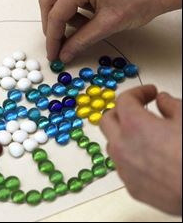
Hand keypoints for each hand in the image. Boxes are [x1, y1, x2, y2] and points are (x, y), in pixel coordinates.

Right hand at [39, 0, 181, 62]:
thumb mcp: (107, 24)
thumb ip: (81, 41)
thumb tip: (65, 54)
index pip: (56, 15)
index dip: (52, 39)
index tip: (53, 55)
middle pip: (49, 3)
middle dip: (53, 27)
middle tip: (59, 45)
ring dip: (63, 18)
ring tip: (79, 31)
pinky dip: (73, 11)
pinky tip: (86, 20)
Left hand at [100, 85, 181, 214]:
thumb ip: (171, 105)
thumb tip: (162, 100)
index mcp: (134, 126)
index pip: (123, 100)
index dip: (138, 92)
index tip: (150, 93)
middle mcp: (122, 147)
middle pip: (107, 120)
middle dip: (121, 111)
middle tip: (139, 110)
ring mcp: (124, 169)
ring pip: (113, 144)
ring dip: (123, 135)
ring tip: (145, 134)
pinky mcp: (131, 187)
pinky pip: (124, 166)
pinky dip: (131, 156)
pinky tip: (150, 158)